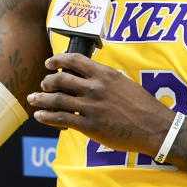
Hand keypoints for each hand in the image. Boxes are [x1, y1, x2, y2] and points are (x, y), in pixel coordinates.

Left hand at [27, 53, 174, 155]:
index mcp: (104, 74)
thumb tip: (88, 77)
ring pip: (56, 99)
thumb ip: (104, 79)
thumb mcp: (123, 83)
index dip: (57, 60)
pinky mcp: (89, 126)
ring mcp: (91, 107)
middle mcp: (95, 88)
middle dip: (47, 82)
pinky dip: (47, 116)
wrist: (154, 127)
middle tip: (43, 84)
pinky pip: (61, 119)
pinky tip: (40, 115)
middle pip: (60, 79)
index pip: (74, 60)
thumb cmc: (142, 105)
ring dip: (40, 99)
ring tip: (33, 99)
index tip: (49, 63)